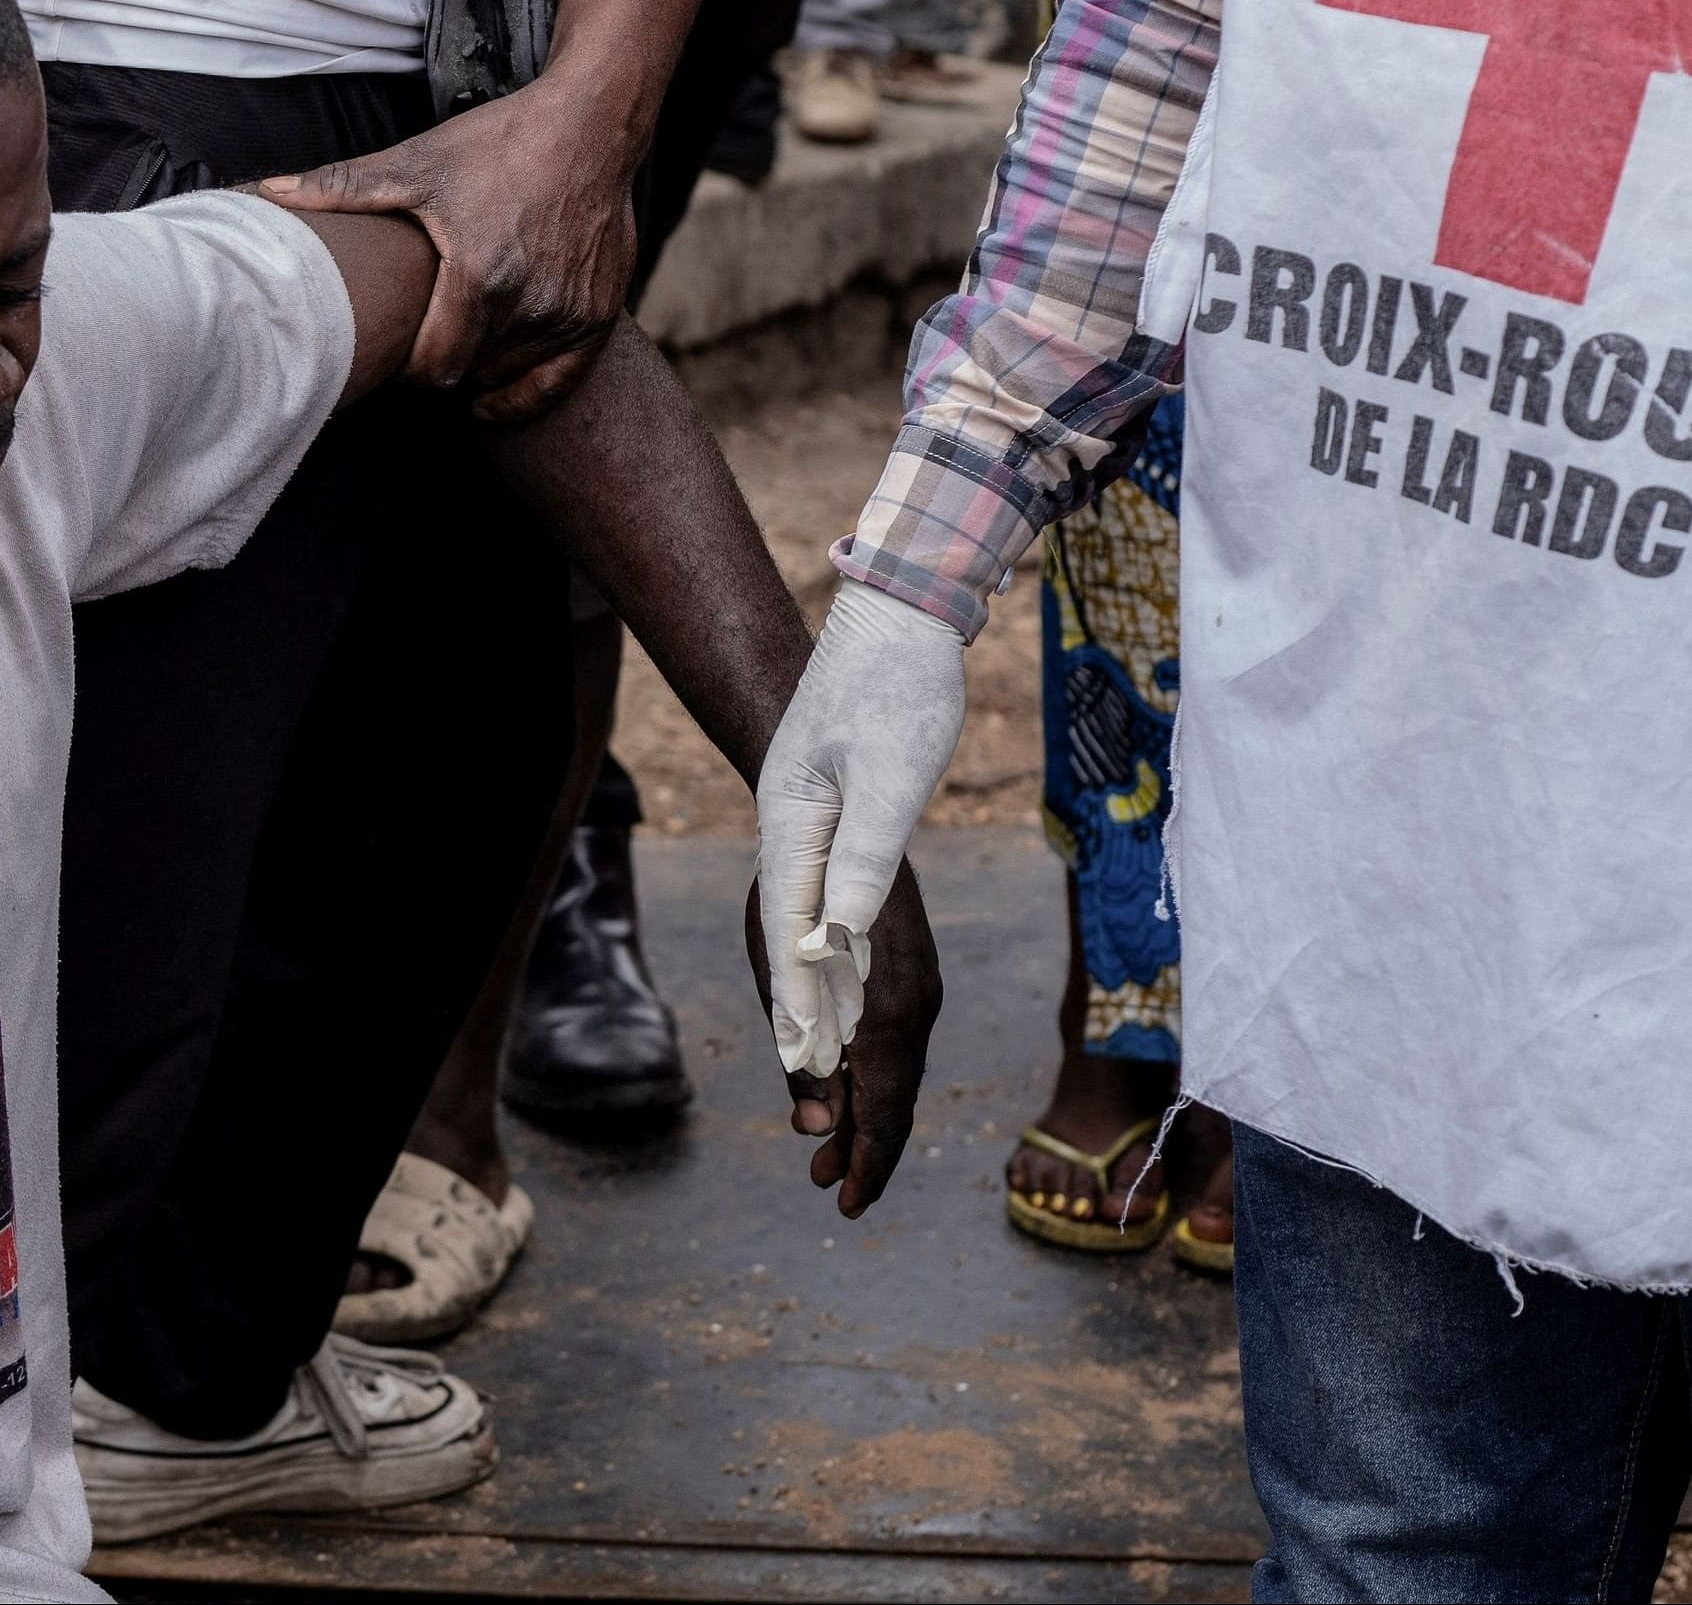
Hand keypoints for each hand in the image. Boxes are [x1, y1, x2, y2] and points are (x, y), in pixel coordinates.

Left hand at [259, 80, 635, 422]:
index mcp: (479, 277)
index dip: (406, 367)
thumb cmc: (501, 142)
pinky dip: (521, 393)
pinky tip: (490, 394)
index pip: (431, 367)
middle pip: (465, 375)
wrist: (590, 125)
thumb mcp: (419, 163)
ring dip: (476, 370)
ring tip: (452, 343)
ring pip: (504, 377)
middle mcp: (528, 305)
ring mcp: (568, 314)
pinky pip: (556, 383)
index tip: (391, 350)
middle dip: (435, 366)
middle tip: (415, 346)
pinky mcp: (598, 315)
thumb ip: (343, 188)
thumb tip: (267, 193)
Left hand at [742, 876, 940, 1216]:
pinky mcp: (914, 973)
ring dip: (864, 1118)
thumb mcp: (778, 982)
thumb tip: (812, 1127)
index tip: (846, 1206)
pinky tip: (846, 1093)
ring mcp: (921, 988)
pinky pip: (899, 1044)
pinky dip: (873, 1078)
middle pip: (897, 1101)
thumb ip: (800, 1055)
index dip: (866, 1163)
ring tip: (825, 1155)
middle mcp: (918, 1005)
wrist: (834, 811)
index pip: (884, 1112)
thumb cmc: (791, 894)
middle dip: (863, 1151)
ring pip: (898, 1074)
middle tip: (828, 1191)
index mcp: (888, 1013)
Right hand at [755, 577, 963, 1071]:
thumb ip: (863, 859)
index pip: (789, 926)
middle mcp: (787, 824)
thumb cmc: (899, 686)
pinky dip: (834, 941)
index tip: (805, 1060)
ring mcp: (808, 816)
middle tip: (811, 1083)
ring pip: (807, 917)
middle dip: (803, 1008)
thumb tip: (840, 940)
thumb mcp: (890, 776)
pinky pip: (827, 893)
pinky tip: (846, 969)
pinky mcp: (834, 807)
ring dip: (818, 984)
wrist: (904, 608)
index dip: (799, 998)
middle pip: (791, 932)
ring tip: (826, 1053)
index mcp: (788, 820)